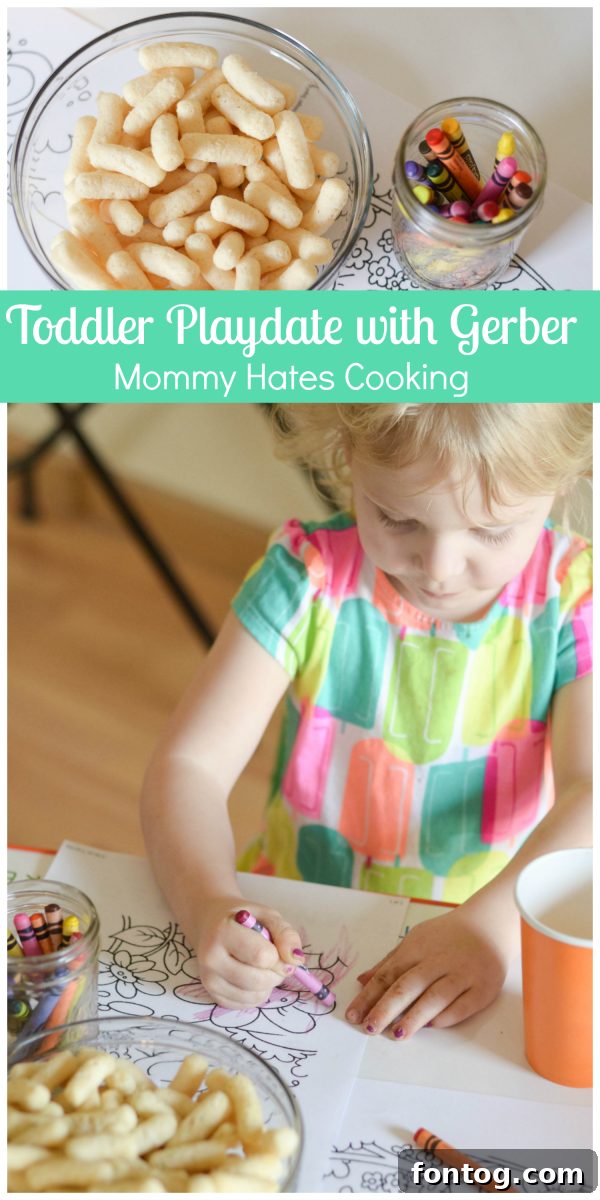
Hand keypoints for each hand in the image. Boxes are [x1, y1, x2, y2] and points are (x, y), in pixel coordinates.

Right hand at [195, 895, 303, 1009]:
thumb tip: (295, 960)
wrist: (211, 925)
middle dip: (276, 973)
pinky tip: (252, 976)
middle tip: (275, 960)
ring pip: (254, 996)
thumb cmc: (243, 919)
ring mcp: (208, 979)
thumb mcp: (267, 915)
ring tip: (262, 967)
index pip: (261, 956)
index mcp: (223, 931)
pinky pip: (246, 1005)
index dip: (278, 955)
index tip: (277, 948)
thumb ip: (285, 934)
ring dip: (268, 984)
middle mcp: (210, 957)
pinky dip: (257, 993)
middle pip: (258, 981)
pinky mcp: (212, 994)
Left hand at [345, 907, 509, 1039]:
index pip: (388, 974)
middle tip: (369, 1027)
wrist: (489, 926)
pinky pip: (462, 1006)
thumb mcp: (415, 940)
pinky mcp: (483, 989)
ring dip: (414, 1017)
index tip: (353, 1015)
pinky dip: (445, 1017)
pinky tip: (430, 1027)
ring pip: (434, 998)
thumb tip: (362, 981)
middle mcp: (438, 961)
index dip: (369, 995)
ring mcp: (462, 975)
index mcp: (417, 948)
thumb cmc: (447, 937)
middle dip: (386, 1008)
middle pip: (408, 986)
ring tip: (397, 1034)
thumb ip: (390, 961)